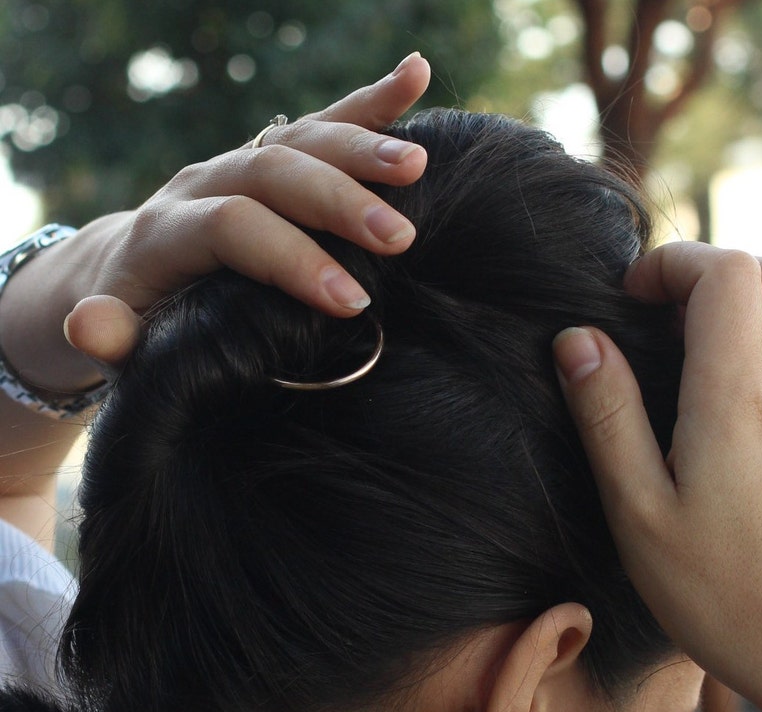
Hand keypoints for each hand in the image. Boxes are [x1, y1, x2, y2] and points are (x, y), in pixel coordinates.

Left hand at [4, 53, 429, 387]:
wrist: (130, 268)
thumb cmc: (138, 314)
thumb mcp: (115, 334)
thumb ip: (104, 332)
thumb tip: (92, 328)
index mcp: (166, 231)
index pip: (233, 227)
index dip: (291, 259)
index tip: (350, 303)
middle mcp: (203, 182)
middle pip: (273, 171)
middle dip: (338, 202)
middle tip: (399, 239)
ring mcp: (237, 162)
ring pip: (300, 137)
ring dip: (362, 147)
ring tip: (417, 165)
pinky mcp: (267, 155)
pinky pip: (320, 120)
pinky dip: (369, 100)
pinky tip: (415, 75)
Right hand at [552, 242, 761, 711]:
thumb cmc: (720, 592)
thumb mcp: (637, 510)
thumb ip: (608, 415)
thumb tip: (577, 339)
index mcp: (735, 400)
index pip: (724, 276)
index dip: (671, 264)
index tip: (629, 299)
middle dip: (718, 275)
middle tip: (671, 321)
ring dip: (757, 304)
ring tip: (709, 347)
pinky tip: (748, 385)